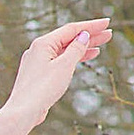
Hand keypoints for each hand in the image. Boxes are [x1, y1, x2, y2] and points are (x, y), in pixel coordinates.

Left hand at [2, 19, 111, 134]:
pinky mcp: (39, 74)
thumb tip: (83, 36)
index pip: (71, 29)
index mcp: (43, 43)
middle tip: (109, 34)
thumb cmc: (43, 88)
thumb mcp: (64, 66)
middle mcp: (39, 49)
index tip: (107, 23)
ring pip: (64, 50)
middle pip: (68, 38)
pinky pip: (59, 60)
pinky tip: (85, 57)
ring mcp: (38, 62)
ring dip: (83, 47)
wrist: (23, 111)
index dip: (91, 26)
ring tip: (101, 45)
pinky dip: (73, 58)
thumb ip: (76, 49)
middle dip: (89, 36)